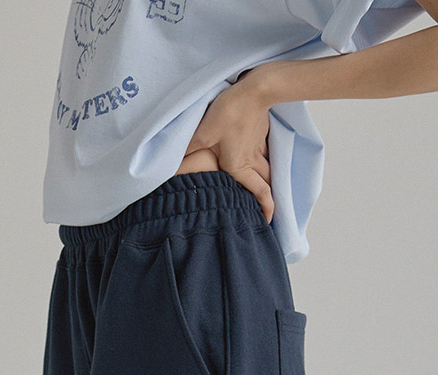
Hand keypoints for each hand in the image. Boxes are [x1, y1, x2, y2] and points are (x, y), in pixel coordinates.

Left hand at [178, 68, 273, 221]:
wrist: (254, 90)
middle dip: (267, 198)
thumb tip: (170, 163)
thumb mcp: (203, 133)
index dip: (267, 209)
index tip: (268, 221)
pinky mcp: (260, 133)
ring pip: (267, 168)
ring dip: (266, 179)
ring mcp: (258, 146)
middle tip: (264, 207)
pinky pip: (264, 152)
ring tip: (263, 187)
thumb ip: (188, 149)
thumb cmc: (230, 112)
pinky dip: (263, 160)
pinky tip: (256, 158)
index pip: (260, 193)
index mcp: (239, 166)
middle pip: (266, 183)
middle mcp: (252, 160)